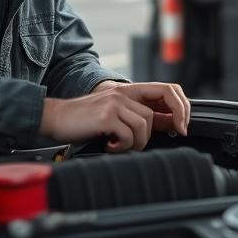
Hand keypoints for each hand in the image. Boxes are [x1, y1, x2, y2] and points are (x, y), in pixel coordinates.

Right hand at [40, 81, 190, 151]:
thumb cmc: (84, 121)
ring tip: (117, 145)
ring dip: (133, 144)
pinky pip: (128, 135)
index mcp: (129, 91)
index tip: (182, 128)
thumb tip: (169, 124)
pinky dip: (121, 146)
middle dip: (147, 138)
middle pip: (153, 117)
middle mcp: (123, 93)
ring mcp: (115, 103)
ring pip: (143, 127)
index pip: (168, 90)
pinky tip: (109, 145)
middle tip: (132, 146)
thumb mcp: (115, 114)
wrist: (55, 118)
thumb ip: (138, 116)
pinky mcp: (107, 116)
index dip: (181, 108)